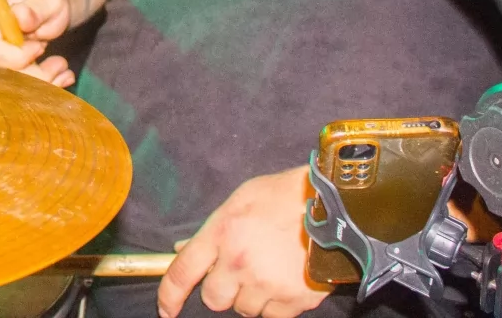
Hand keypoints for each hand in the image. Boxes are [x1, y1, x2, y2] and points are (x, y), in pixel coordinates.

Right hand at [0, 0, 73, 86]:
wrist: (44, 6)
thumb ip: (35, 8)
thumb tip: (20, 16)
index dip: (20, 57)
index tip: (41, 47)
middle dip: (35, 75)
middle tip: (60, 64)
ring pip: (8, 85)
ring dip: (42, 82)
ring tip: (63, 68)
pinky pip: (12, 88)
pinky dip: (41, 85)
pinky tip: (59, 76)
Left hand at [158, 166, 327, 317]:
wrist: (334, 204)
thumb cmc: (283, 196)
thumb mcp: (239, 201)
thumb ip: (211, 230)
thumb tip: (183, 250)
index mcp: (222, 233)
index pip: (182, 272)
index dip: (169, 296)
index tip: (166, 309)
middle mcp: (239, 263)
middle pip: (214, 299)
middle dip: (222, 289)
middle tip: (240, 271)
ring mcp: (266, 284)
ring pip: (244, 309)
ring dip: (251, 296)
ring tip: (269, 269)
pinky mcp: (293, 300)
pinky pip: (273, 316)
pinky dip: (276, 305)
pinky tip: (285, 281)